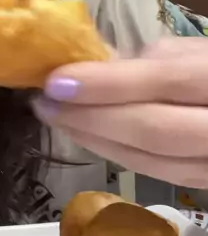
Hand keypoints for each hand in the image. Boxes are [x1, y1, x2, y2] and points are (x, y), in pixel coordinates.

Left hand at [32, 38, 207, 187]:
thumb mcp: (199, 52)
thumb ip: (153, 60)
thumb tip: (95, 69)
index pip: (164, 82)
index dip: (107, 84)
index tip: (55, 80)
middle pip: (154, 132)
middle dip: (92, 118)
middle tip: (44, 102)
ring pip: (152, 161)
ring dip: (95, 140)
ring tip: (56, 117)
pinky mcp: (206, 183)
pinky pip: (157, 174)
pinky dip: (117, 154)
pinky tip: (88, 136)